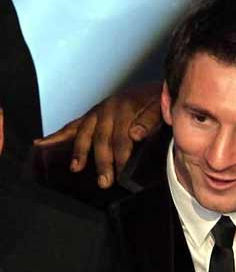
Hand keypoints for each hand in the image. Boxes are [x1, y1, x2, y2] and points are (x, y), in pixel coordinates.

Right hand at [34, 82, 162, 187]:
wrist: (153, 89)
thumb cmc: (157, 103)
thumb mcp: (159, 109)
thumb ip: (149, 122)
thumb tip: (135, 135)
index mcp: (125, 108)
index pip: (121, 139)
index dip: (120, 158)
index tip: (120, 175)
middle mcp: (107, 109)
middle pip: (101, 139)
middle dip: (101, 162)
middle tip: (104, 182)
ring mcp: (96, 112)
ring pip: (84, 133)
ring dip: (79, 152)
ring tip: (76, 168)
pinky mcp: (90, 115)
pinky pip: (72, 126)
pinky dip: (56, 136)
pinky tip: (41, 144)